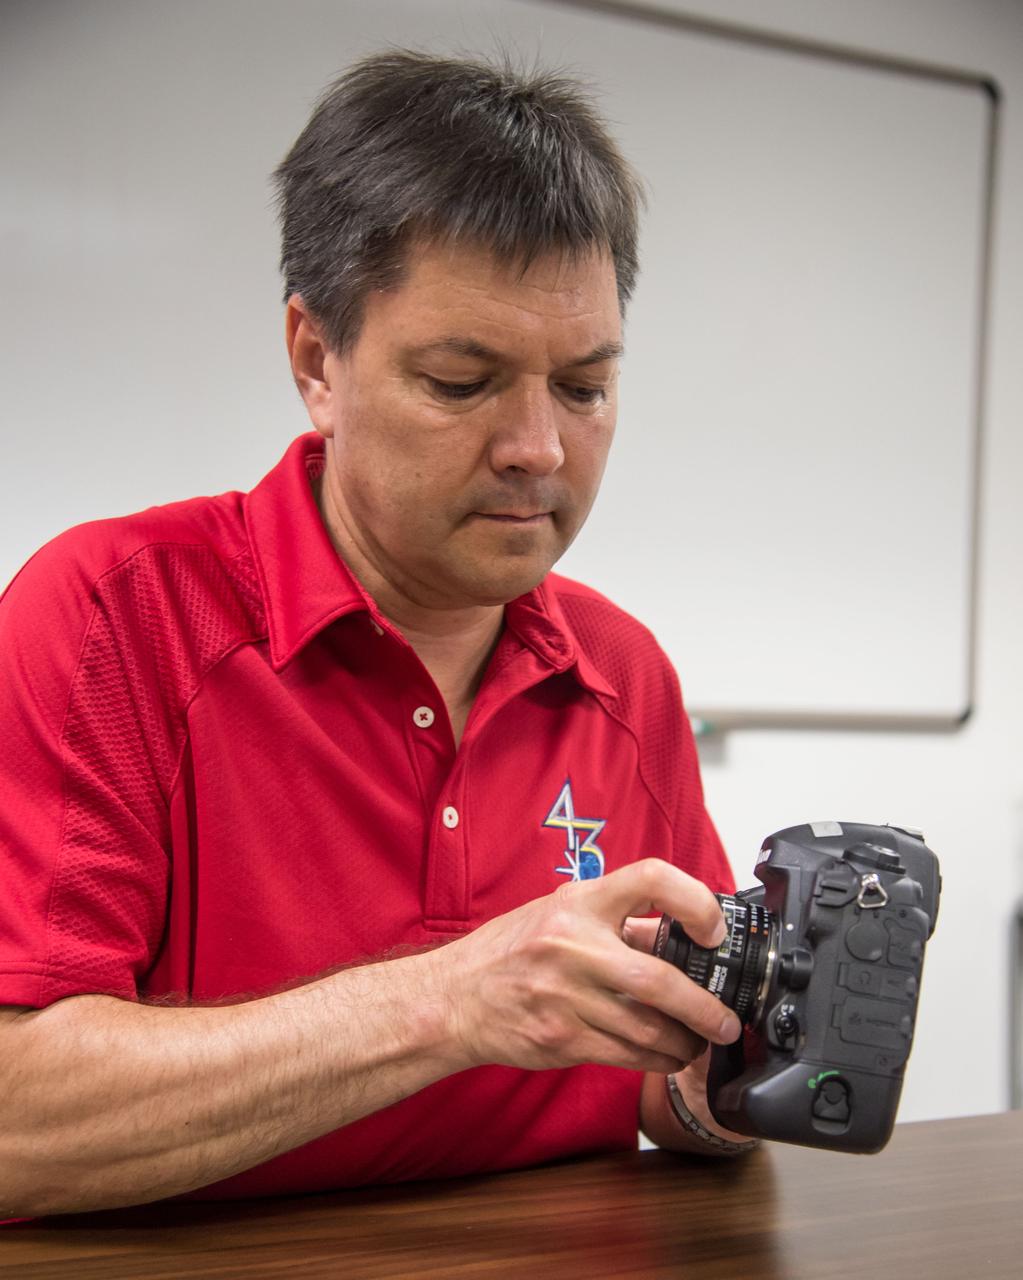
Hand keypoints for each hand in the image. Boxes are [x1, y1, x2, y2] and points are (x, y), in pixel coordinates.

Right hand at [436, 858, 742, 1075]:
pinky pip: (627, 1055)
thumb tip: (675, 934)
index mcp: (578, 904)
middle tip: (727, 1019)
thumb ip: (611, 918)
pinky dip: (657, 1060)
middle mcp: (574, 946)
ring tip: (699, 1042)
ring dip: (685, 1042)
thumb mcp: (556, 912)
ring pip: (649, 1029)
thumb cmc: (508, 952)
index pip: (650, 878)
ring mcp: (567, 997)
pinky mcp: (563, 1039)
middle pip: (659, 980)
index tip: (712, 929)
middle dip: (705, 1008)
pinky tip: (668, 1057)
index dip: (694, 900)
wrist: (455, 998)